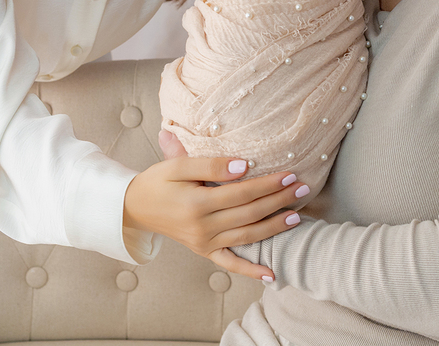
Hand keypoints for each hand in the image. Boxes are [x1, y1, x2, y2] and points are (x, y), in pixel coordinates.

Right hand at [124, 133, 303, 281]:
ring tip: (297, 216)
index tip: (289, 174)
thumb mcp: (178, 165)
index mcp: (197, 202)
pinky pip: (231, 264)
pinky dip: (251, 271)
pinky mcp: (205, 252)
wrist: (135, 207)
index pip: (242, 193)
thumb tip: (244, 166)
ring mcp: (205, 243)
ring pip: (247, 236)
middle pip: (249, 213)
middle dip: (279, 200)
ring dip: (274, 227)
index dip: (267, 184)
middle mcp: (203, 226)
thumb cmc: (158, 181)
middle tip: (302, 188)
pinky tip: (271, 274)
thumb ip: (210, 163)